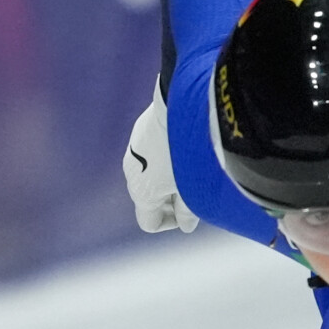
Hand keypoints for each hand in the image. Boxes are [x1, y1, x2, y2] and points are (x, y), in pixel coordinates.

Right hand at [122, 81, 199, 232]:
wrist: (183, 103)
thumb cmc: (192, 152)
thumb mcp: (195, 187)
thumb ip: (189, 210)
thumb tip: (186, 225)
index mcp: (142, 192)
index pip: (150, 222)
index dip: (170, 222)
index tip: (190, 213)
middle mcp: (132, 173)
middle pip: (149, 198)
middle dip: (170, 200)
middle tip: (196, 190)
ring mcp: (134, 150)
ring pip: (150, 174)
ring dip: (168, 177)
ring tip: (193, 167)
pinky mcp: (141, 129)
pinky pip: (152, 153)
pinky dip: (165, 158)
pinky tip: (186, 146)